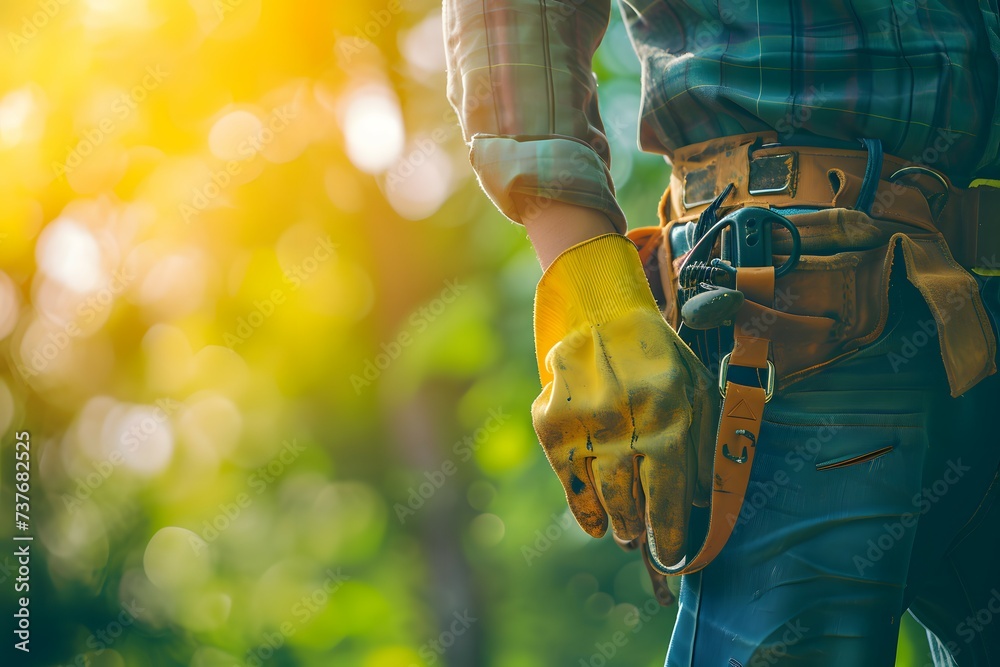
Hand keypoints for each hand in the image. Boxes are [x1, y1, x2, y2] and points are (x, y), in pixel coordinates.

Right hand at [531, 234, 718, 567]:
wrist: (598, 311)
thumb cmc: (656, 354)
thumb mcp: (696, 386)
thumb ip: (706, 440)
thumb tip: (703, 501)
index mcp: (669, 410)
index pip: (671, 490)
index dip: (671, 529)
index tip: (674, 552)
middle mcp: (626, 419)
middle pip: (634, 499)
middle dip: (641, 527)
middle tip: (643, 538)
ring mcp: (585, 422)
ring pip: (602, 494)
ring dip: (615, 520)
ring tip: (624, 529)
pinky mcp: (553, 424)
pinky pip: (569, 482)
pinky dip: (582, 507)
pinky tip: (594, 521)